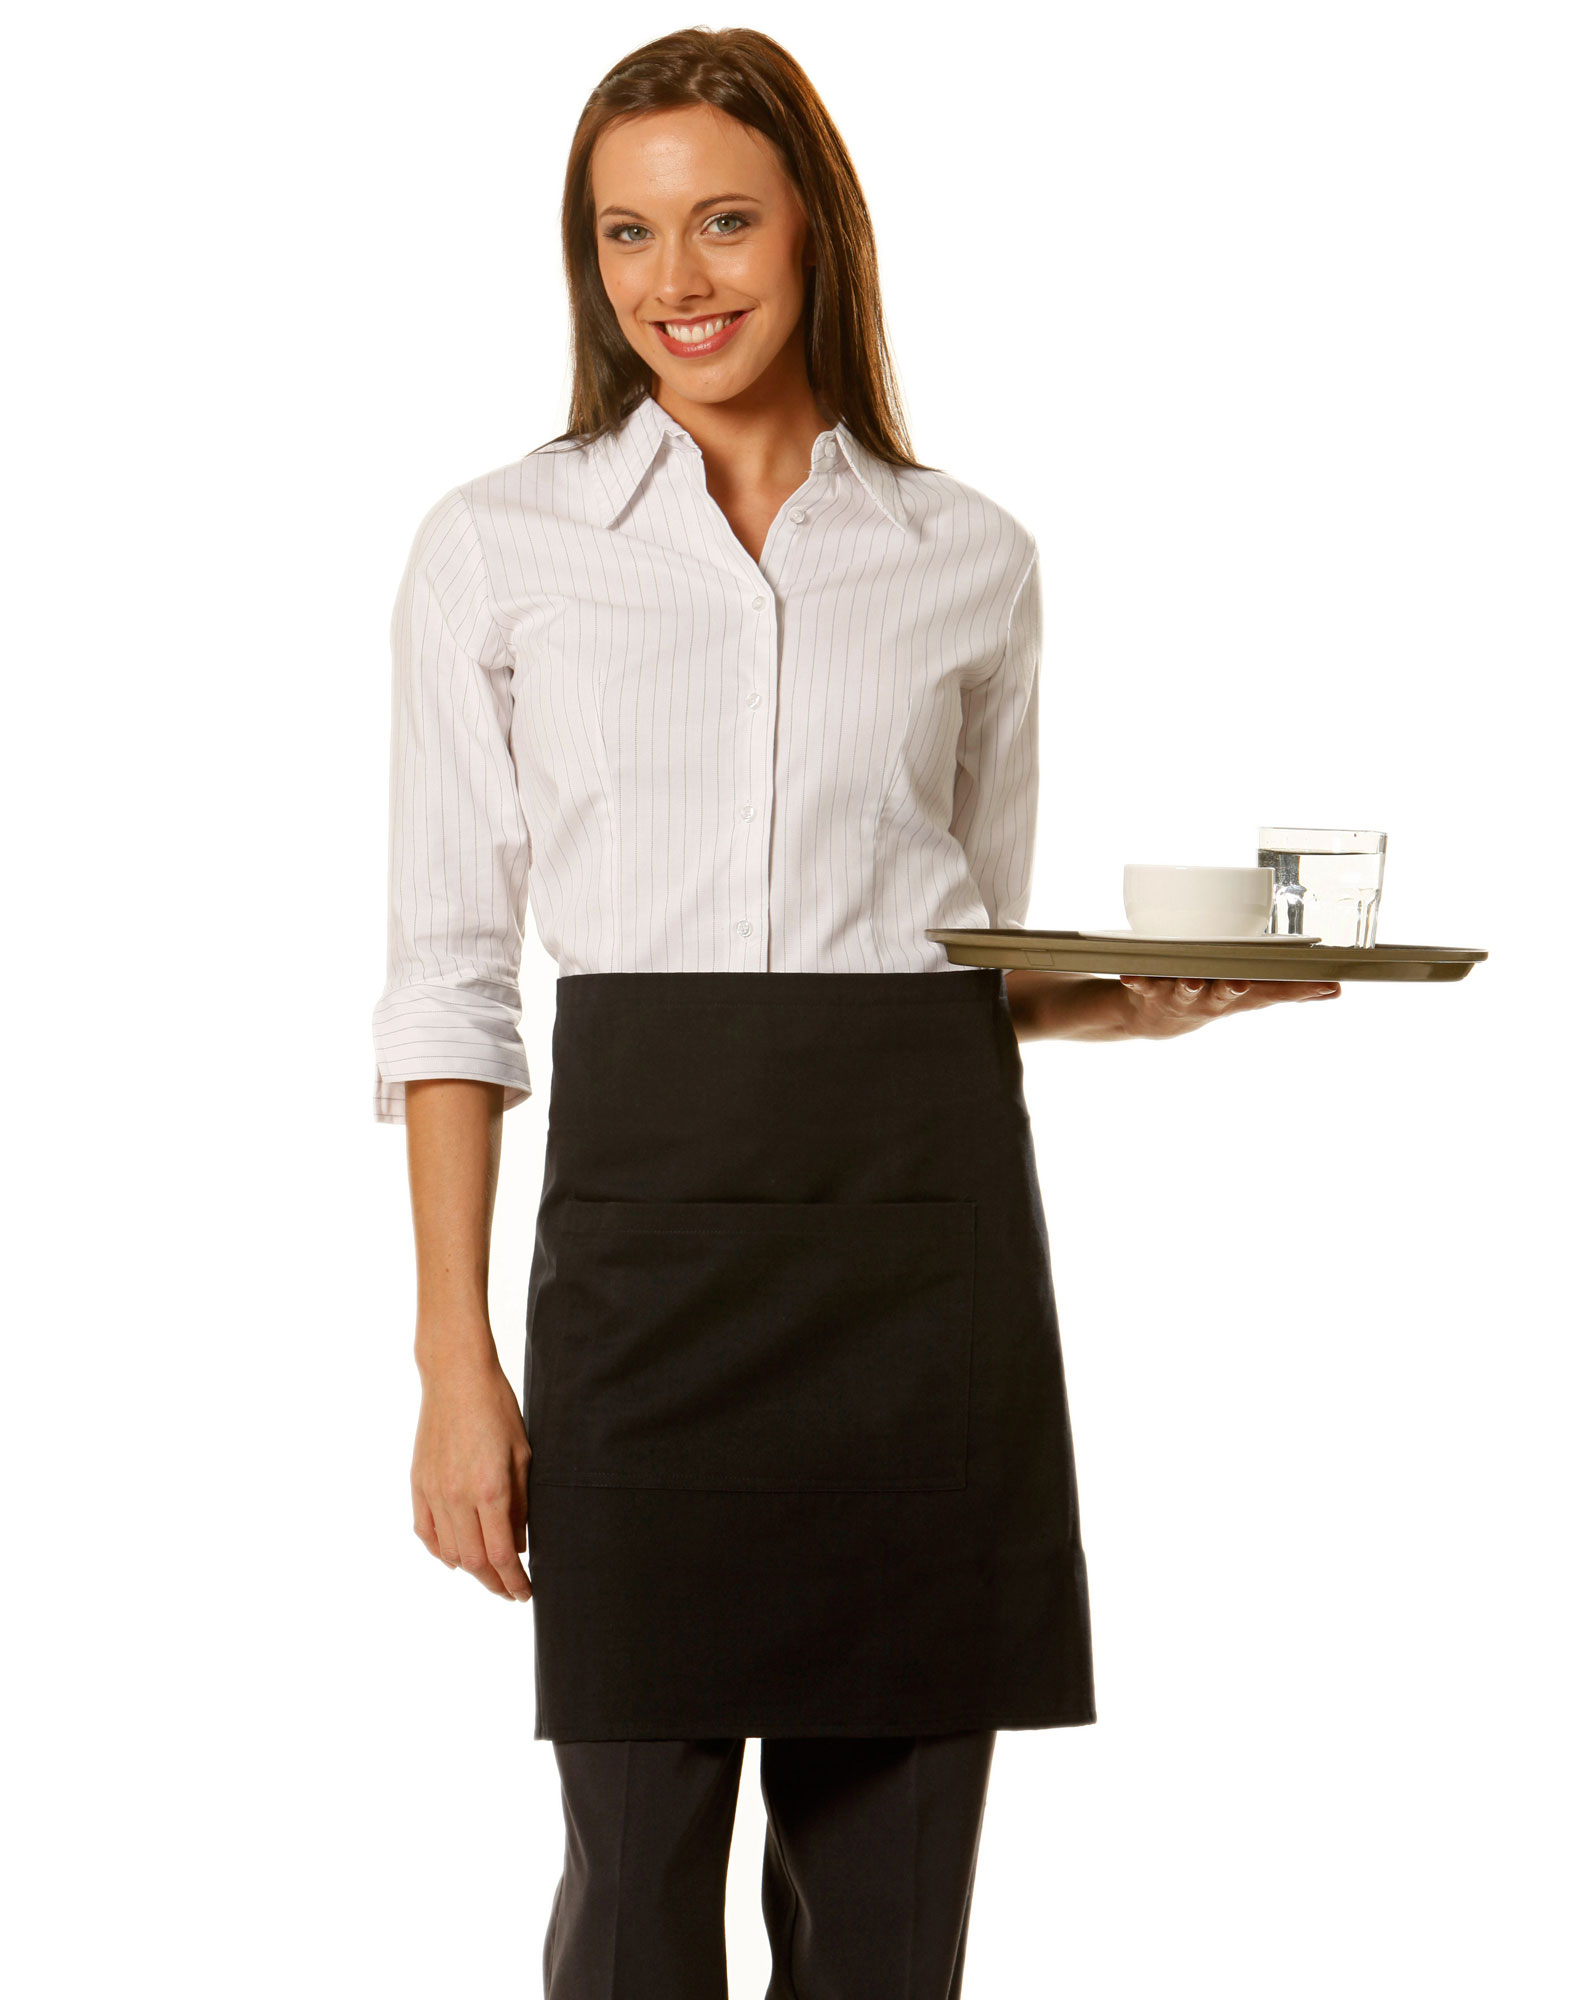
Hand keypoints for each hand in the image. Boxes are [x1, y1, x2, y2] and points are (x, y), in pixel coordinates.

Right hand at [411, 1355, 532, 1601]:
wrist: (456, 1377)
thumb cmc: (497, 1409)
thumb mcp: (523, 1455)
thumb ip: (521, 1504)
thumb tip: (520, 1544)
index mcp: (490, 1489)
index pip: (502, 1555)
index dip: (514, 1582)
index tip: (525, 1593)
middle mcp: (458, 1496)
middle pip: (474, 1562)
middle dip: (495, 1584)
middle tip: (511, 1591)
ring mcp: (433, 1491)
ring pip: (449, 1552)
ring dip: (470, 1571)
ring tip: (489, 1574)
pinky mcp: (418, 1484)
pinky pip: (425, 1532)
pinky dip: (441, 1552)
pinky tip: (455, 1557)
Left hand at [1115, 975, 1340, 1038]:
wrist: (1152, 1020)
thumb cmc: (1209, 997)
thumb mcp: (1251, 996)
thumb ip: (1288, 990)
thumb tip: (1335, 988)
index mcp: (1238, 996)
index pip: (1274, 993)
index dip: (1301, 991)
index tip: (1329, 986)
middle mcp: (1210, 1000)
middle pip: (1226, 995)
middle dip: (1234, 989)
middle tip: (1240, 984)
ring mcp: (1179, 998)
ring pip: (1185, 992)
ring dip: (1188, 987)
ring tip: (1191, 981)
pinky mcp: (1149, 993)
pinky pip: (1142, 986)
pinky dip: (1138, 981)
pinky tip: (1132, 976)